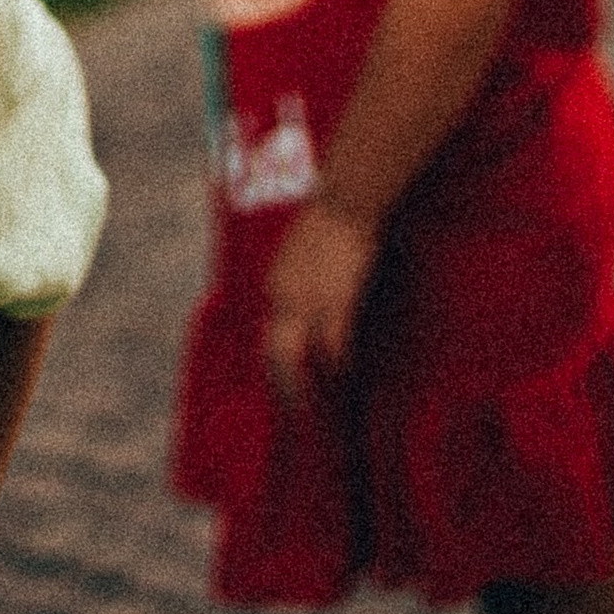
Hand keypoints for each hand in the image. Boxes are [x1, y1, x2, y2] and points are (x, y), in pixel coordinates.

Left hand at [265, 196, 378, 401]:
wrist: (345, 201)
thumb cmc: (327, 223)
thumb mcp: (298, 254)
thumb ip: (294, 281)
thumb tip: (294, 305)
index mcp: (274, 284)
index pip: (267, 336)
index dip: (275, 365)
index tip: (283, 385)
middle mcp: (284, 297)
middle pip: (277, 354)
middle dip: (285, 387)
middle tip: (295, 412)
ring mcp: (309, 301)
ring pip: (301, 356)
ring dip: (309, 385)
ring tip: (316, 410)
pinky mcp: (337, 301)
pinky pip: (334, 345)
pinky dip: (338, 364)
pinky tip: (345, 376)